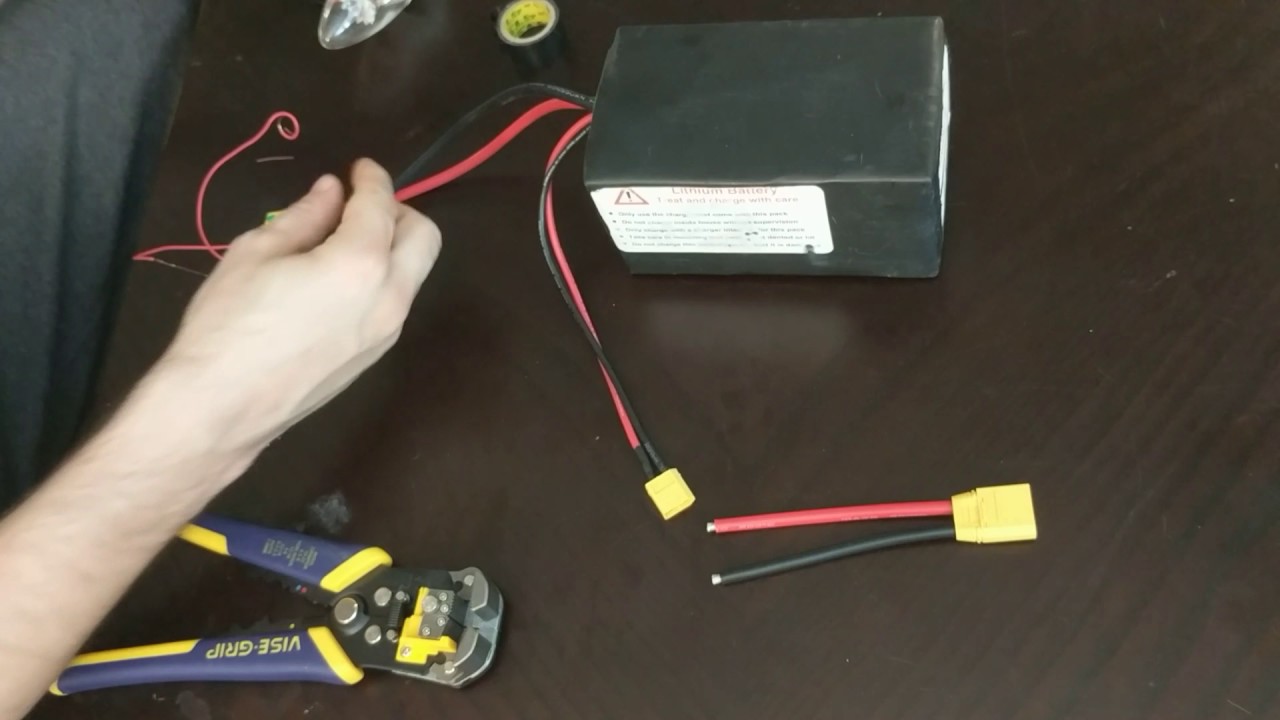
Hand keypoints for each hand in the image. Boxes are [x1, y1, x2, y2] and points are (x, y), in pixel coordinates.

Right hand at [144, 159, 439, 469]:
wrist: (222, 407)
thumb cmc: (230, 322)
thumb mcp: (257, 252)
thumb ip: (304, 216)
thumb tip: (330, 191)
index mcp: (361, 263)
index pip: (380, 205)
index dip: (372, 178)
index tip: (358, 168)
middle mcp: (390, 297)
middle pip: (424, 238)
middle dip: (398, 211)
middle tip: (357, 205)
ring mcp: (388, 332)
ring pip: (413, 273)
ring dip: (391, 247)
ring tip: (340, 242)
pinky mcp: (375, 356)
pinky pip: (394, 302)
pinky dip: (381, 277)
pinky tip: (336, 281)